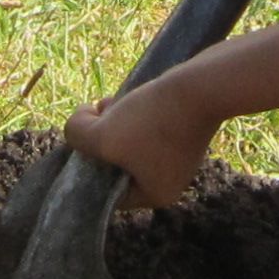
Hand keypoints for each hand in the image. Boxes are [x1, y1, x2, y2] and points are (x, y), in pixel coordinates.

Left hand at [67, 73, 226, 211]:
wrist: (203, 84)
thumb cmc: (152, 119)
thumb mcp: (103, 134)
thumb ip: (77, 138)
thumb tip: (75, 128)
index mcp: (154, 194)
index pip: (107, 191)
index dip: (87, 165)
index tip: (82, 140)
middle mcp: (170, 180)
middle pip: (117, 165)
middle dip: (100, 140)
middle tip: (94, 116)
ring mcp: (179, 155)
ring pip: (130, 143)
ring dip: (113, 123)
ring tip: (107, 102)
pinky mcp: (183, 130)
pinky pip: (147, 128)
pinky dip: (133, 114)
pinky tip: (126, 96)